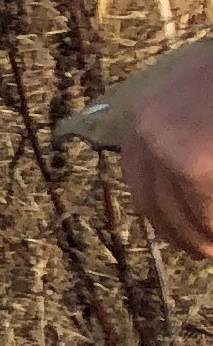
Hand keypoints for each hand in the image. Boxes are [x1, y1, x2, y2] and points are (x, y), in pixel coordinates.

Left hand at [126, 51, 212, 261]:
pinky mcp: (193, 166)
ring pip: (181, 210)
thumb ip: (182, 128)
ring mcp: (167, 147)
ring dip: (202, 233)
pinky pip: (205, 209)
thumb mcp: (195, 95)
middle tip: (205, 250)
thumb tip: (186, 181)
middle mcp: (144, 130)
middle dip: (181, 230)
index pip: (140, 178)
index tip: (184, 232)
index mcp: (142, 113)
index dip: (163, 212)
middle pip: (153, 201)